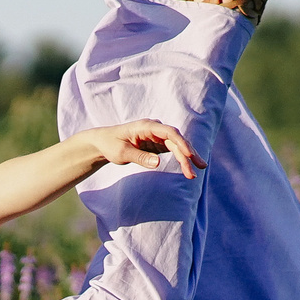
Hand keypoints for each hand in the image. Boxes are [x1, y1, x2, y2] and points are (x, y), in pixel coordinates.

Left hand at [72, 119, 203, 177]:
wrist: (103, 142)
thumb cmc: (111, 144)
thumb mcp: (121, 153)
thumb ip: (139, 157)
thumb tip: (158, 162)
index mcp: (146, 126)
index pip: (169, 132)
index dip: (181, 143)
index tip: (189, 155)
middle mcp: (155, 129)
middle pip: (176, 141)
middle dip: (187, 156)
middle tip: (195, 171)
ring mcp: (157, 136)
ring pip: (177, 146)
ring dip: (187, 159)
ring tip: (195, 173)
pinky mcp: (158, 144)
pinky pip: (173, 150)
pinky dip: (181, 159)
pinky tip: (189, 168)